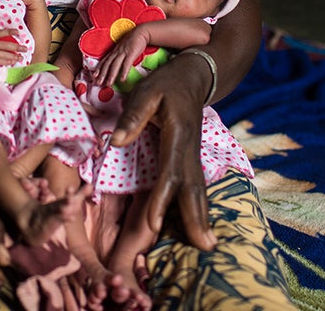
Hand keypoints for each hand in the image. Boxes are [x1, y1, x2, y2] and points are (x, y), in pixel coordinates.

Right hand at [0, 29, 25, 66]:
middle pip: (8, 44)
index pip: (2, 32)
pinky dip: (7, 62)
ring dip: (14, 56)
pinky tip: (12, 62)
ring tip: (21, 57)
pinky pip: (0, 61)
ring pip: (6, 54)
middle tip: (25, 48)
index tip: (18, 32)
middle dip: (18, 47)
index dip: (11, 32)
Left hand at [94, 26, 150, 86]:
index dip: (98, 69)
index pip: (104, 61)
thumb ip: (119, 56)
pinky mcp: (131, 53)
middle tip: (98, 83)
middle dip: (102, 74)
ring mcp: (123, 52)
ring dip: (111, 75)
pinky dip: (124, 72)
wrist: (141, 32)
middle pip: (107, 64)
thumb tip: (116, 66)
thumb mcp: (123, 49)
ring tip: (109, 84)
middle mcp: (116, 52)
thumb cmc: (133, 41)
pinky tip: (122, 79)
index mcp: (114, 51)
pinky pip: (126, 64)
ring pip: (115, 65)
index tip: (94, 77)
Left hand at [110, 54, 215, 249]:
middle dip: (196, 219)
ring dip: (202, 218)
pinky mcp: (192, 158)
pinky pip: (195, 187)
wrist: (195, 76)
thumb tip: (116, 141)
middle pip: (193, 189)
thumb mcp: (148, 91)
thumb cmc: (168, 82)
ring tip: (208, 245)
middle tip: (204, 248)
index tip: (153, 223)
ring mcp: (194, 155)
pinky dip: (198, 208)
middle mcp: (190, 150)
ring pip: (198, 190)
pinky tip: (200, 226)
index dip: (161, 200)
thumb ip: (134, 116)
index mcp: (178, 135)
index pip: (170, 173)